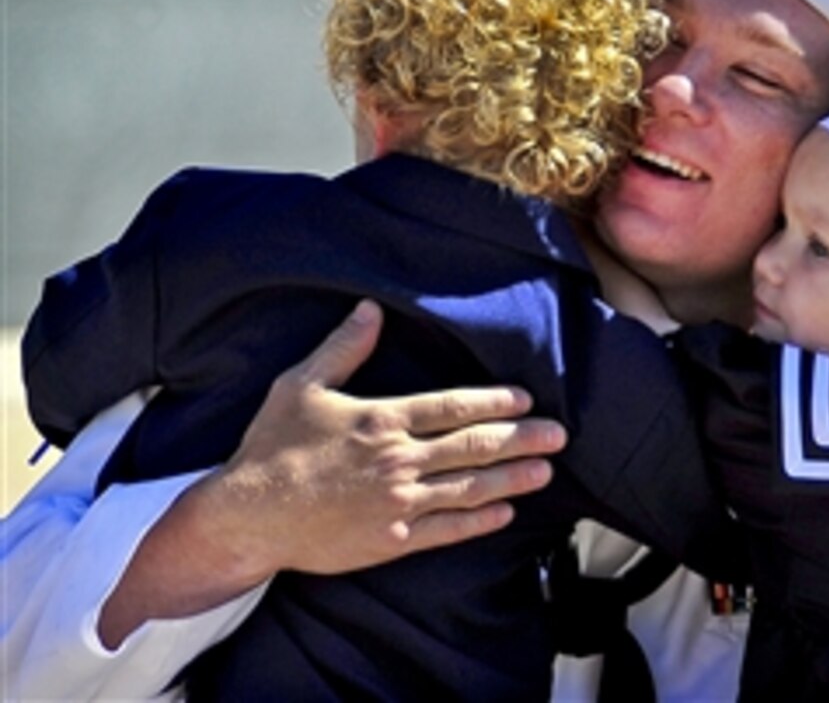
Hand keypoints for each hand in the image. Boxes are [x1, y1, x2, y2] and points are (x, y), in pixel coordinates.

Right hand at [99, 300, 564, 646]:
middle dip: (521, 439)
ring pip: (469, 489)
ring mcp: (397, 503)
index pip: (452, 407)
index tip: (526, 399)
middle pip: (472, 447)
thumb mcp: (299, 386)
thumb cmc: (272, 447)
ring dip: (512, 479)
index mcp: (381, 420)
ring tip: (546, 471)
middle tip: (559, 435)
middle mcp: (397, 461)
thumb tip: (371, 309)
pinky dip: (478, 522)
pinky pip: (446, 531)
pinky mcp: (390, 541)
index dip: (494, 403)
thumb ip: (341, 348)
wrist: (248, 516)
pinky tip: (504, 514)